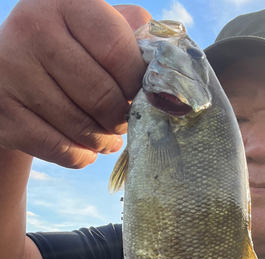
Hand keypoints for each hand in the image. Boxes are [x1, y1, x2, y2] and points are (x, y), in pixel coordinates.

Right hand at [0, 0, 151, 167]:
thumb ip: (130, 36)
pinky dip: (82, 156)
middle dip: (122, 118)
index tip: (139, 95)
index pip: (119, 53)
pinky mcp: (4, 114)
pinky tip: (86, 147)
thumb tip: (167, 64)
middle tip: (123, 121)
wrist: (8, 75)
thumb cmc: (66, 51)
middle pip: (103, 97)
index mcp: (65, 3)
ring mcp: (13, 73)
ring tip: (108, 136)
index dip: (137, 85)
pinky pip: (62, 150)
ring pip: (83, 128)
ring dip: (104, 140)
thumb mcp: (93, 29)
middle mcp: (33, 31)